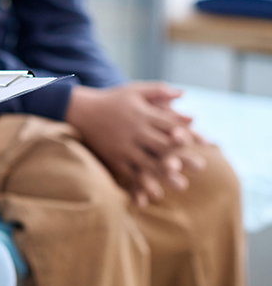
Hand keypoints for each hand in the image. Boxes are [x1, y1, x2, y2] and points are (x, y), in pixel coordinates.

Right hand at [65, 83, 204, 203]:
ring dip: (164, 174)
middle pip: (162, 145)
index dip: (188, 133)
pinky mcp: (112, 157)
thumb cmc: (111, 99)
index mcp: (142, 114)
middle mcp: (134, 130)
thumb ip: (158, 91)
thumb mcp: (134, 90)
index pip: (169, 124)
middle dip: (182, 156)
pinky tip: (151, 195)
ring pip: (146, 162)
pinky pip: (127, 173)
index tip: (205, 143)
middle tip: (201, 167)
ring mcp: (123, 145)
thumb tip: (183, 94)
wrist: (80, 110)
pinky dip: (139, 184)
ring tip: (181, 185)